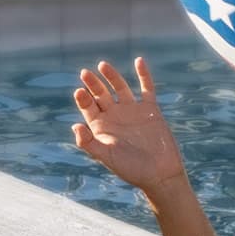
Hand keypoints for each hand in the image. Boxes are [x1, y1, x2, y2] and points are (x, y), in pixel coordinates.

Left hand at [72, 58, 187, 195]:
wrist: (160, 174)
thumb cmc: (131, 169)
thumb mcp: (107, 157)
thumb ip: (90, 143)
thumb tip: (75, 125)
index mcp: (102, 128)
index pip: (88, 107)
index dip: (83, 99)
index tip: (79, 92)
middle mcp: (115, 117)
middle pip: (101, 95)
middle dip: (93, 84)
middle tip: (85, 73)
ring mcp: (132, 112)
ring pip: (120, 88)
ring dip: (112, 76)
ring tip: (103, 65)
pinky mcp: (150, 110)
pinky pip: (146, 88)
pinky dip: (143, 75)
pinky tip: (139, 61)